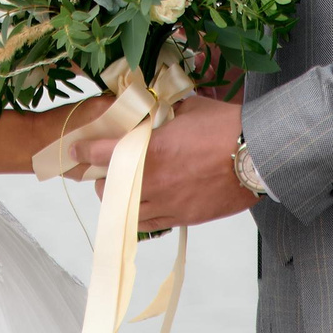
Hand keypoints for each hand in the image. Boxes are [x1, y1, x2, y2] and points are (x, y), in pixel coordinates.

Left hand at [77, 93, 255, 231]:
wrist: (257, 157)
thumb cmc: (225, 128)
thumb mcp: (189, 109)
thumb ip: (166, 112)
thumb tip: (157, 107)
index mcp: (150, 151)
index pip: (103, 155)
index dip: (85, 152)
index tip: (75, 151)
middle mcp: (153, 182)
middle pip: (109, 191)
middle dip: (102, 181)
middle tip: (106, 171)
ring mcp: (168, 203)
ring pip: (127, 213)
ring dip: (119, 202)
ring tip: (122, 191)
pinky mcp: (184, 217)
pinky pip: (151, 224)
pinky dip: (141, 216)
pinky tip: (145, 205)